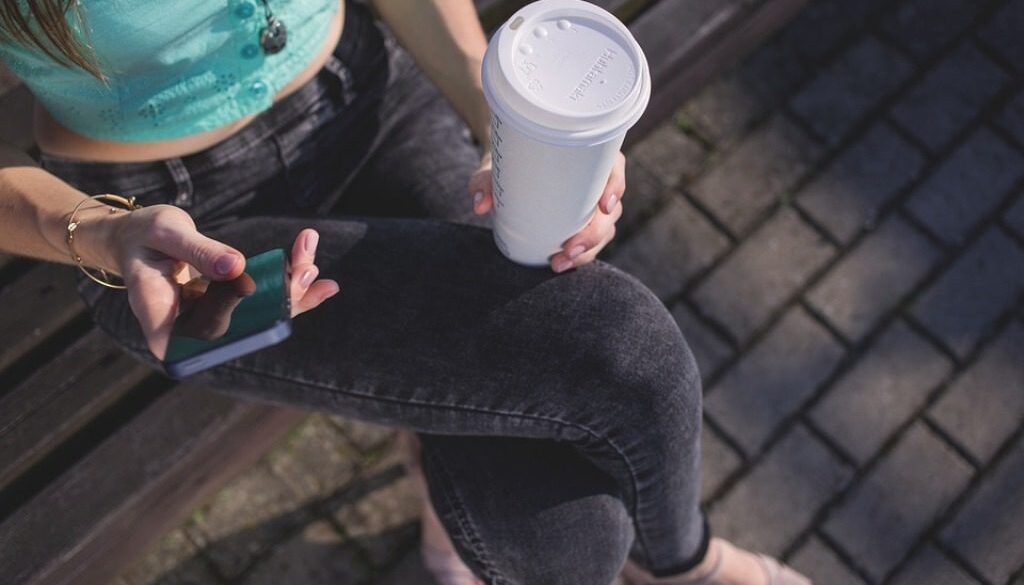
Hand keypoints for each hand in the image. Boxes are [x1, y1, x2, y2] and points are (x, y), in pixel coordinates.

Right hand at [85, 204, 338, 358]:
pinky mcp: (226, 306)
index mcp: (163, 320)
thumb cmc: (142, 235)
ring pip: (260, 315)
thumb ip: (198, 251)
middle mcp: (190, 329)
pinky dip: (286, 281)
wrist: (135, 238)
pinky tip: (309, 260)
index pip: (208, 337)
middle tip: (306, 269)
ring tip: (309, 250)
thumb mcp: (165, 233)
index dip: (248, 327)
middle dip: (283, 299)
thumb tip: (237, 268)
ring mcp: (210, 320)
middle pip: (245, 328)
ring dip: (292, 286)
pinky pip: (261, 301)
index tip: (278, 300)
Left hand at [467, 151, 626, 272]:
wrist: (504, 178)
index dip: (616, 186)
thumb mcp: (492, 171)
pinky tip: (561, 264)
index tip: (604, 206)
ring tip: (560, 263)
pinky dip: (580, 256)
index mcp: (585, 158)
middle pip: (610, 209)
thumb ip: (484, 182)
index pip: (613, 167)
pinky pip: (592, 243)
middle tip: (570, 250)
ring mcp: (592, 207)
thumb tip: (481, 205)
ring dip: (588, 250)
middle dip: (594, 234)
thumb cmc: (505, 168)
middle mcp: (595, 182)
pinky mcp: (584, 226)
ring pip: (605, 230)